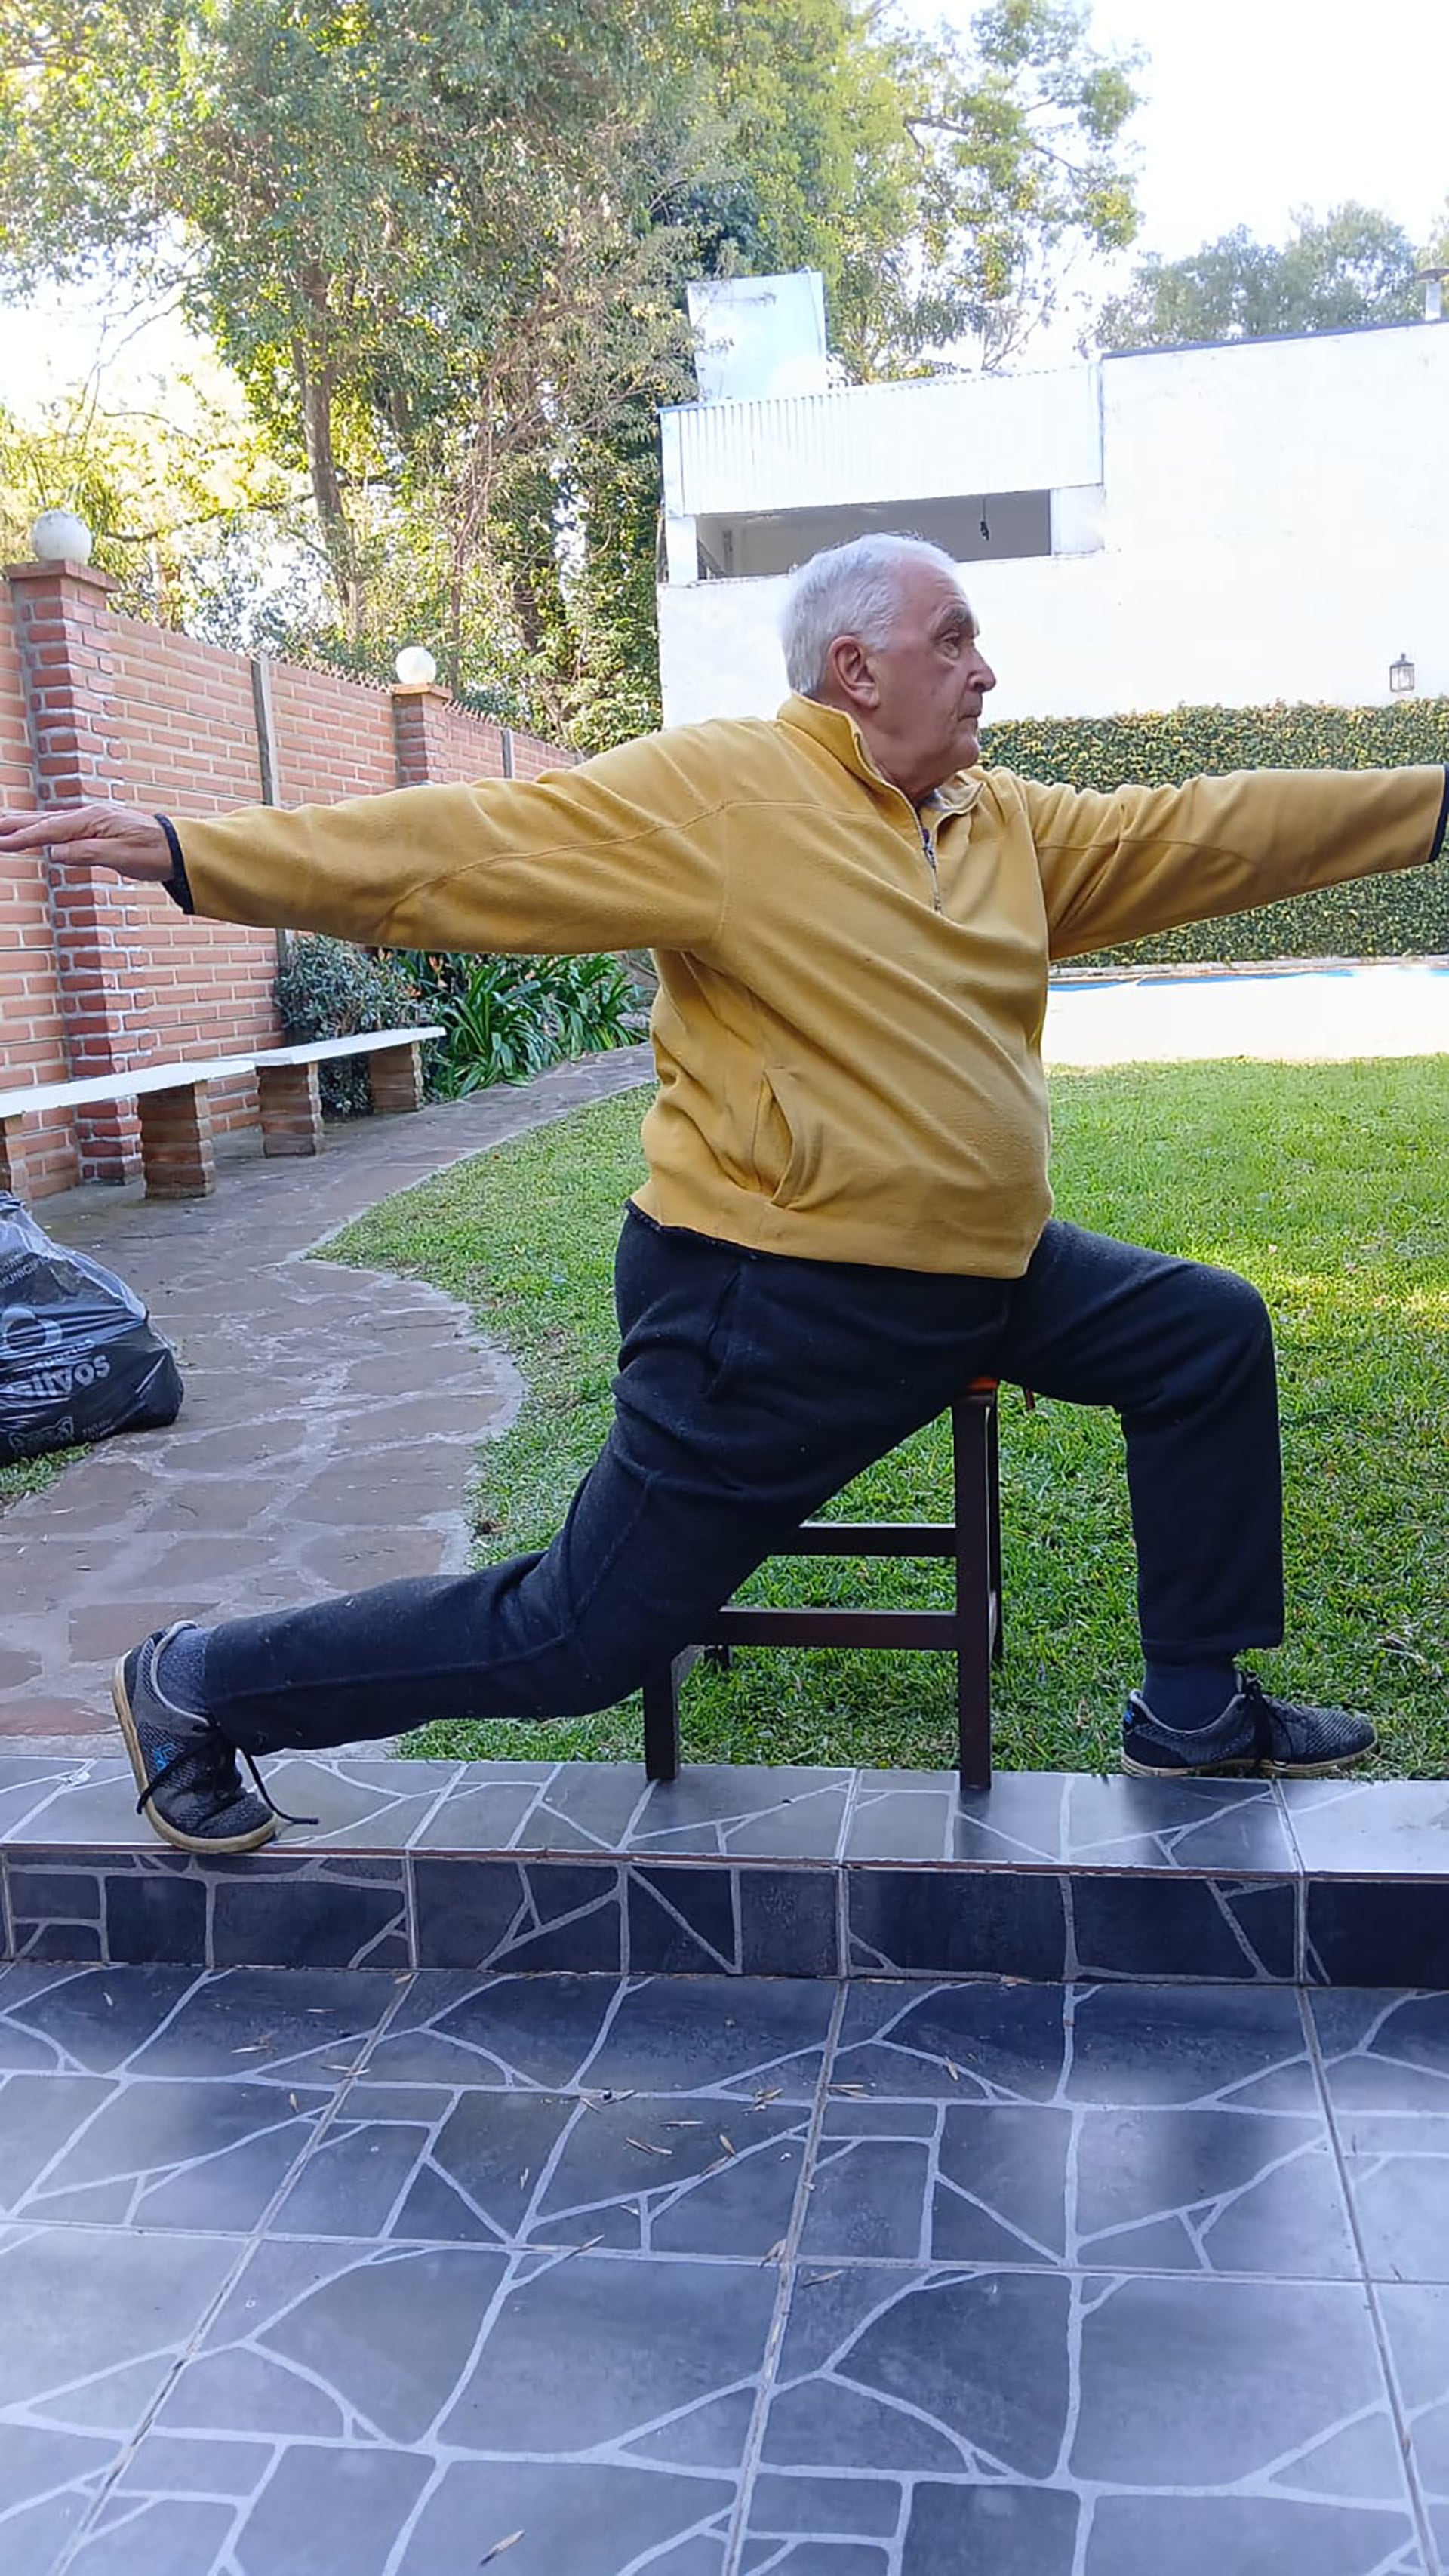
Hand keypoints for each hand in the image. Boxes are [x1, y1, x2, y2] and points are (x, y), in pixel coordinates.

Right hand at [0, 800, 175, 880]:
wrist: (178, 848)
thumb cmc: (153, 853)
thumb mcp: (122, 857)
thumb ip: (87, 853)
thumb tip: (56, 853)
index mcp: (92, 821)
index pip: (50, 830)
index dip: (23, 837)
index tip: (1, 842)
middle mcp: (88, 816)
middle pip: (42, 821)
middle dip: (13, 825)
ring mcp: (90, 821)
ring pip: (48, 823)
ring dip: (22, 825)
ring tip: (0, 827)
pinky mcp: (94, 829)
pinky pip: (60, 829)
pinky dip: (40, 830)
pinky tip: (30, 833)